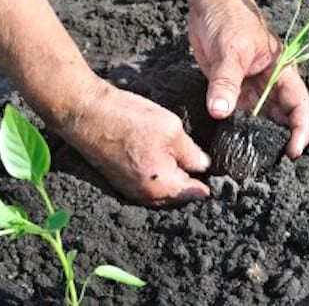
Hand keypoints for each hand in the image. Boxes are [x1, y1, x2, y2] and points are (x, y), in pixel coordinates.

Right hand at [60, 80, 210, 205]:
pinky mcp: (121, 180)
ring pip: (163, 190)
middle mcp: (146, 196)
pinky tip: (163, 156)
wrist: (87, 113)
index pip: (195, 194)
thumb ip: (192, 153)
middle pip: (179, 195)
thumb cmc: (129, 120)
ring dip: (175, 178)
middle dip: (192, 182)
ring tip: (185, 159)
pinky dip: (158, 174)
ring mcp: (131, 190)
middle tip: (205, 163)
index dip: (210, 183)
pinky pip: (148, 183)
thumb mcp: (172, 130)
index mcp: (163, 187)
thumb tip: (204, 166)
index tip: (222, 176)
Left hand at [188, 0, 308, 157]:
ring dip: (255, 137)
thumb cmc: (229, 16)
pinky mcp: (231, 89)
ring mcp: (250, 88)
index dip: (301, 130)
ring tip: (248, 159)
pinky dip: (235, 129)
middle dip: (278, 140)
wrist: (209, 1)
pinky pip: (236, 114)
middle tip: (266, 164)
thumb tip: (220, 112)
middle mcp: (269, 83)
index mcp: (282, 70)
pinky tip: (229, 143)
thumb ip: (225, 82)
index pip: (299, 105)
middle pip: (281, 118)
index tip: (293, 152)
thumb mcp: (230, 49)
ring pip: (259, 120)